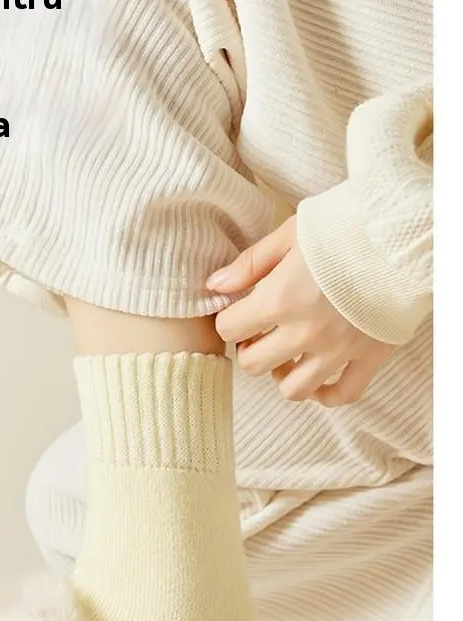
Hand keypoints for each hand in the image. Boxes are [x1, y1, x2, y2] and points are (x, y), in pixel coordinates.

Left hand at [208, 217, 392, 405]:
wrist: (404, 232)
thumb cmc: (345, 225)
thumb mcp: (289, 234)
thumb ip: (250, 264)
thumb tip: (216, 285)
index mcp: (278, 300)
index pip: (229, 330)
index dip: (229, 320)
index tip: (240, 311)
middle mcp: (304, 333)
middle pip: (253, 364)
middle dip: (250, 348)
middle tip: (261, 331)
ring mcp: (338, 350)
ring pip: (293, 390)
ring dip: (283, 374)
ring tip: (288, 354)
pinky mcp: (370, 357)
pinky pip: (343, 395)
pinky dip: (326, 394)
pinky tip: (319, 379)